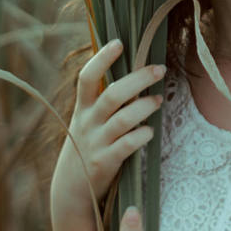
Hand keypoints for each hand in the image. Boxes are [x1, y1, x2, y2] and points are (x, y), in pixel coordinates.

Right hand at [51, 39, 165, 222]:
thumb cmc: (86, 146)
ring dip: (143, 107)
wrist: (70, 189)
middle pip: (111, 95)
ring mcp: (95, 143)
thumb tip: (133, 74)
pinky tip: (150, 132)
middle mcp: (87, 123)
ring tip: (159, 100)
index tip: (118, 42)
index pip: (86, 78)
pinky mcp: (104, 163)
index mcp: (82, 108)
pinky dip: (140, 136)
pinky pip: (126, 146)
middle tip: (159, 69)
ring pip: (121, 120)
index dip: (101, 59)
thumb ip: (104, 100)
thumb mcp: (87, 121)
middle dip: (136, 79)